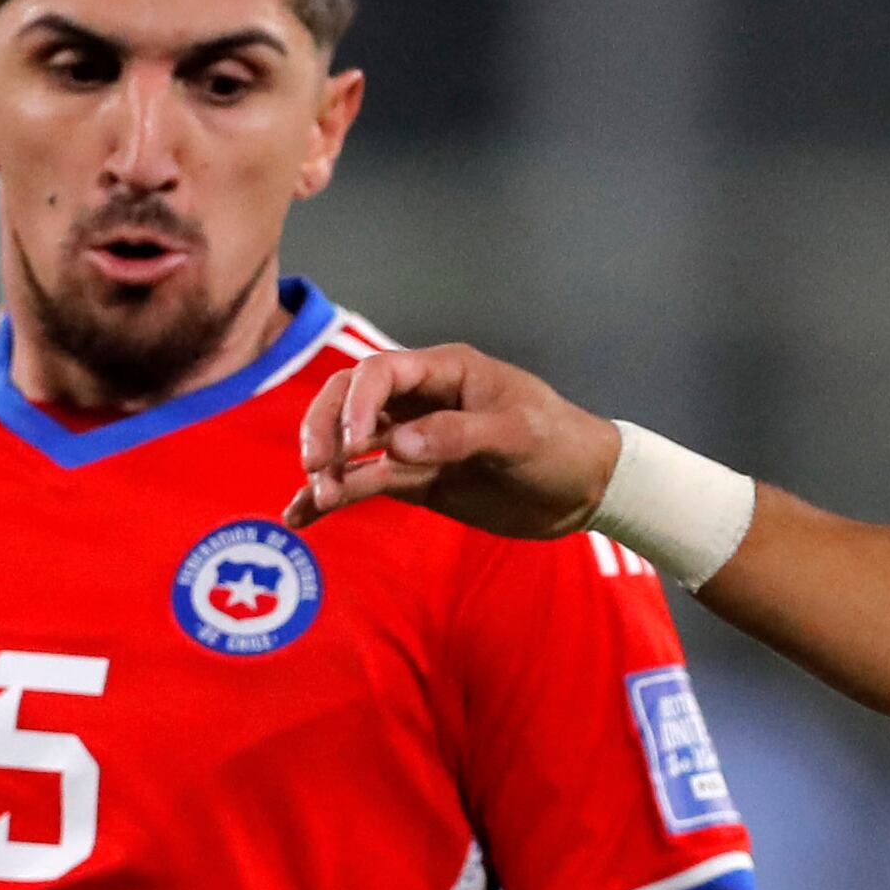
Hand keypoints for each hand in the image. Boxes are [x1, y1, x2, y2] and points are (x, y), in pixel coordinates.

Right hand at [288, 343, 619, 537]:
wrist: (587, 489)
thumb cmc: (561, 446)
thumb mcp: (517, 436)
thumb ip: (456, 437)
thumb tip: (395, 445)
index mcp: (446, 372)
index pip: (380, 373)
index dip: (357, 404)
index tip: (354, 446)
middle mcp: (421, 401)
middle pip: (349, 401)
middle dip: (324, 429)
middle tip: (316, 468)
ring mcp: (415, 442)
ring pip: (352, 446)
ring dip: (326, 469)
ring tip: (312, 500)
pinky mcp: (417, 480)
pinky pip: (366, 484)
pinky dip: (335, 497)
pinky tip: (303, 516)